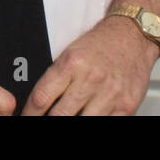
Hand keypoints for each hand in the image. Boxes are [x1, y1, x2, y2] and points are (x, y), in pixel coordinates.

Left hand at [20, 16, 158, 114]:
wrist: (132, 35)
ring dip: (70, 123)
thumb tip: (40, 103)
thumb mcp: (70, 53)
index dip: (30, 113)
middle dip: (47, 122)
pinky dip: (94, 123)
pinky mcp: (126, 106)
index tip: (27, 117)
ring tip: (66, 117)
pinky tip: (86, 117)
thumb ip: (56, 78)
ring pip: (82, 123)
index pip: (41, 98)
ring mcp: (109, 94)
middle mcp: (90, 79)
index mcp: (71, 64)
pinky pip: (106, 124)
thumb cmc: (101, 44)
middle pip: (59, 115)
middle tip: (42, 121)